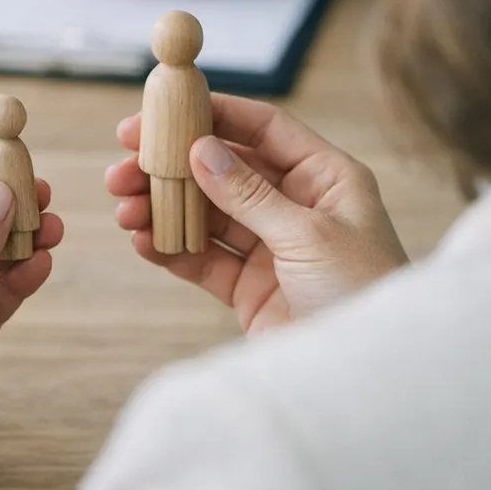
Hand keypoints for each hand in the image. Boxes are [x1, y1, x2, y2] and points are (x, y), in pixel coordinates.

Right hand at [106, 96, 407, 331]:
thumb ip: (250, 194)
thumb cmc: (362, 294)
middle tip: (124, 164)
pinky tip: (142, 239)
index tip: (162, 113)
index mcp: (327, 179)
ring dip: (163, 207)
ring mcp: (272, 249)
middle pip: (225, 171)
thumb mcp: (308, 235)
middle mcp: (298, 208)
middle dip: (173, 166)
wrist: (366, 377)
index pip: (264, 131)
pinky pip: (203, 260)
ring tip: (123, 207)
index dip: (213, 116)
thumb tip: (201, 150)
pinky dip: (171, 248)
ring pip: (207, 215)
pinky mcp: (251, 290)